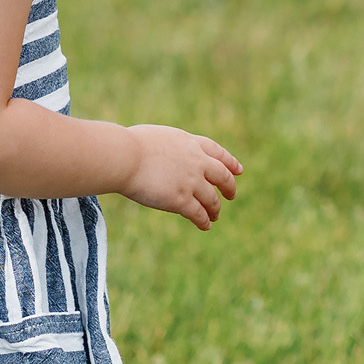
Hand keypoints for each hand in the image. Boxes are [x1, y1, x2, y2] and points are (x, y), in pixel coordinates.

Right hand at [120, 124, 241, 229]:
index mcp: (189, 142)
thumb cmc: (129, 145)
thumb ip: (167, 148)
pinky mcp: (181, 200)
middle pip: (222, 176)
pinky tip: (205, 226)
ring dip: (215, 209)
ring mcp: (191, 181)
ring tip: (215, 216)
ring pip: (212, 199)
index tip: (238, 170)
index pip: (216, 151)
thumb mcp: (156, 138)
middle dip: (229, 187)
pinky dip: (204, 221)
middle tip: (231, 195)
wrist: (125, 157)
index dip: (229, 162)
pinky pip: (199, 214)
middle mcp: (196, 161)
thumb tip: (161, 157)